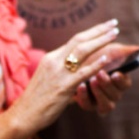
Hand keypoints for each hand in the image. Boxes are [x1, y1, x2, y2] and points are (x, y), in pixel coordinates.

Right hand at [12, 19, 118, 133]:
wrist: (23, 115)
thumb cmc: (37, 100)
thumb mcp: (48, 78)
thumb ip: (63, 71)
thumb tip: (80, 69)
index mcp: (51, 58)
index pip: (74, 40)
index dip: (92, 32)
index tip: (105, 26)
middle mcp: (54, 61)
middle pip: (79, 39)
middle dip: (99, 30)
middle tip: (114, 23)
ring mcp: (59, 73)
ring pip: (82, 51)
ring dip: (101, 41)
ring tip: (115, 34)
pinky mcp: (63, 86)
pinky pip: (83, 72)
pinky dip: (96, 63)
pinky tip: (107, 58)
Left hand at [73, 43, 138, 113]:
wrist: (75, 64)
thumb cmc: (96, 55)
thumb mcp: (110, 50)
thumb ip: (125, 50)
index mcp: (121, 82)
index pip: (125, 84)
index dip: (121, 80)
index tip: (115, 73)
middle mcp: (113, 94)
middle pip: (115, 95)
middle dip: (107, 84)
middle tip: (100, 74)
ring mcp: (101, 101)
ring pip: (105, 103)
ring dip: (99, 92)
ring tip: (91, 80)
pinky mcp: (88, 105)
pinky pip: (88, 105)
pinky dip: (84, 96)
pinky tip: (80, 86)